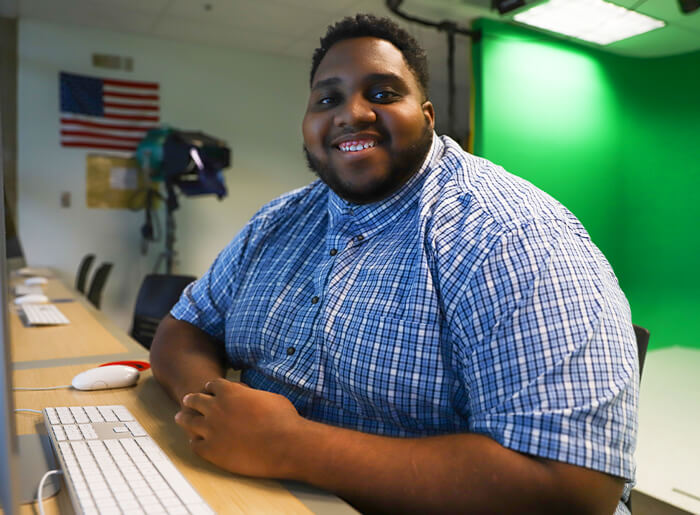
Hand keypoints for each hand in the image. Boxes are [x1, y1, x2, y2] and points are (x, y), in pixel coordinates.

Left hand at [174, 378, 305, 477]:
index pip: (212, 385)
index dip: (211, 388)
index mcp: (229, 391)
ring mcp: (210, 429)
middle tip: (187, 401)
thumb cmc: (283, 418)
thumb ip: (252, 395)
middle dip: (191, 400)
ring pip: (188, 421)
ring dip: (185, 419)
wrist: (284, 444)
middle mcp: (215, 408)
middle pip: (194, 400)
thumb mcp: (267, 396)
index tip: (210, 390)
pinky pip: (194, 444)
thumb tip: (251, 398)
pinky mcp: (210, 450)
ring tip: (181, 418)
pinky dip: (195, 442)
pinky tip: (196, 443)